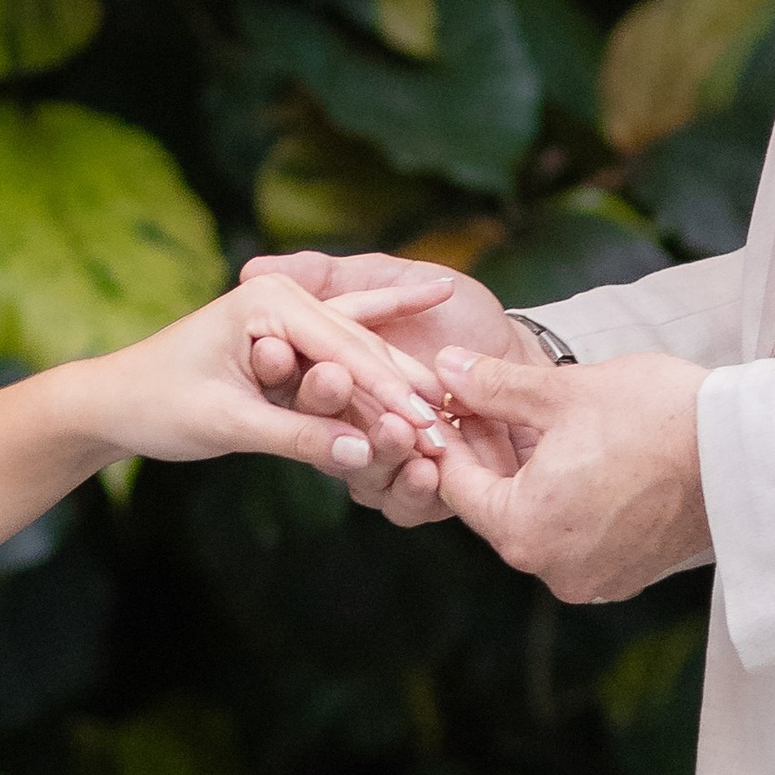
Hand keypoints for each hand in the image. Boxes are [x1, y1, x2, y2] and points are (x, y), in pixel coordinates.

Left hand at [65, 271, 453, 475]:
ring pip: (360, 347)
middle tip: (456, 423)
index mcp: (267, 302)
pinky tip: (435, 298)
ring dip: (403, 375)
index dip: (389, 396)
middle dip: (407, 388)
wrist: (115, 400)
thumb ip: (298, 437)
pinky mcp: (289, 333)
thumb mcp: (227, 424)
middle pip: (361, 346)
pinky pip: (346, 343)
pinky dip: (385, 348)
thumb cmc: (158, 405)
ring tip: (457, 400)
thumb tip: (362, 456)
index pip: (344, 352)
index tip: (430, 430)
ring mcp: (287, 312)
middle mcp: (283, 297)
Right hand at [241, 249, 521, 525]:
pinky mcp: (425, 493)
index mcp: (336, 377)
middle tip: (341, 388)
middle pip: (324, 428)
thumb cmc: (460, 309)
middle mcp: (353, 424)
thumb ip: (327, 274)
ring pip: (363, 471)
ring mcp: (388, 461)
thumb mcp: (391, 274)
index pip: (299, 380)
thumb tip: (249, 270)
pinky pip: (407, 504)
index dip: (284, 369)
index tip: (274, 352)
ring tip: (400, 430)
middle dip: (328, 408)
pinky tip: (431, 468)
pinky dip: (415, 489)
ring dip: (378, 452)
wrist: (525, 348)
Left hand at [427, 344, 712, 600]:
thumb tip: (444, 368)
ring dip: (532, 483)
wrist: (747, 451)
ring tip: (541, 430)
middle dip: (491, 460)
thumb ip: (494, 386)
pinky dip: (571, 506)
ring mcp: (592, 579)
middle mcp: (552, 569)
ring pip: (537, 524)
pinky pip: (577, 540)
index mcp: (525, 529)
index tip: (449, 402)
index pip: (457, 485)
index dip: (450, 437)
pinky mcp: (626, 576)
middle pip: (495, 509)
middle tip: (488, 408)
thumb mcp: (563, 391)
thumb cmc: (657, 416)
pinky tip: (585, 463)